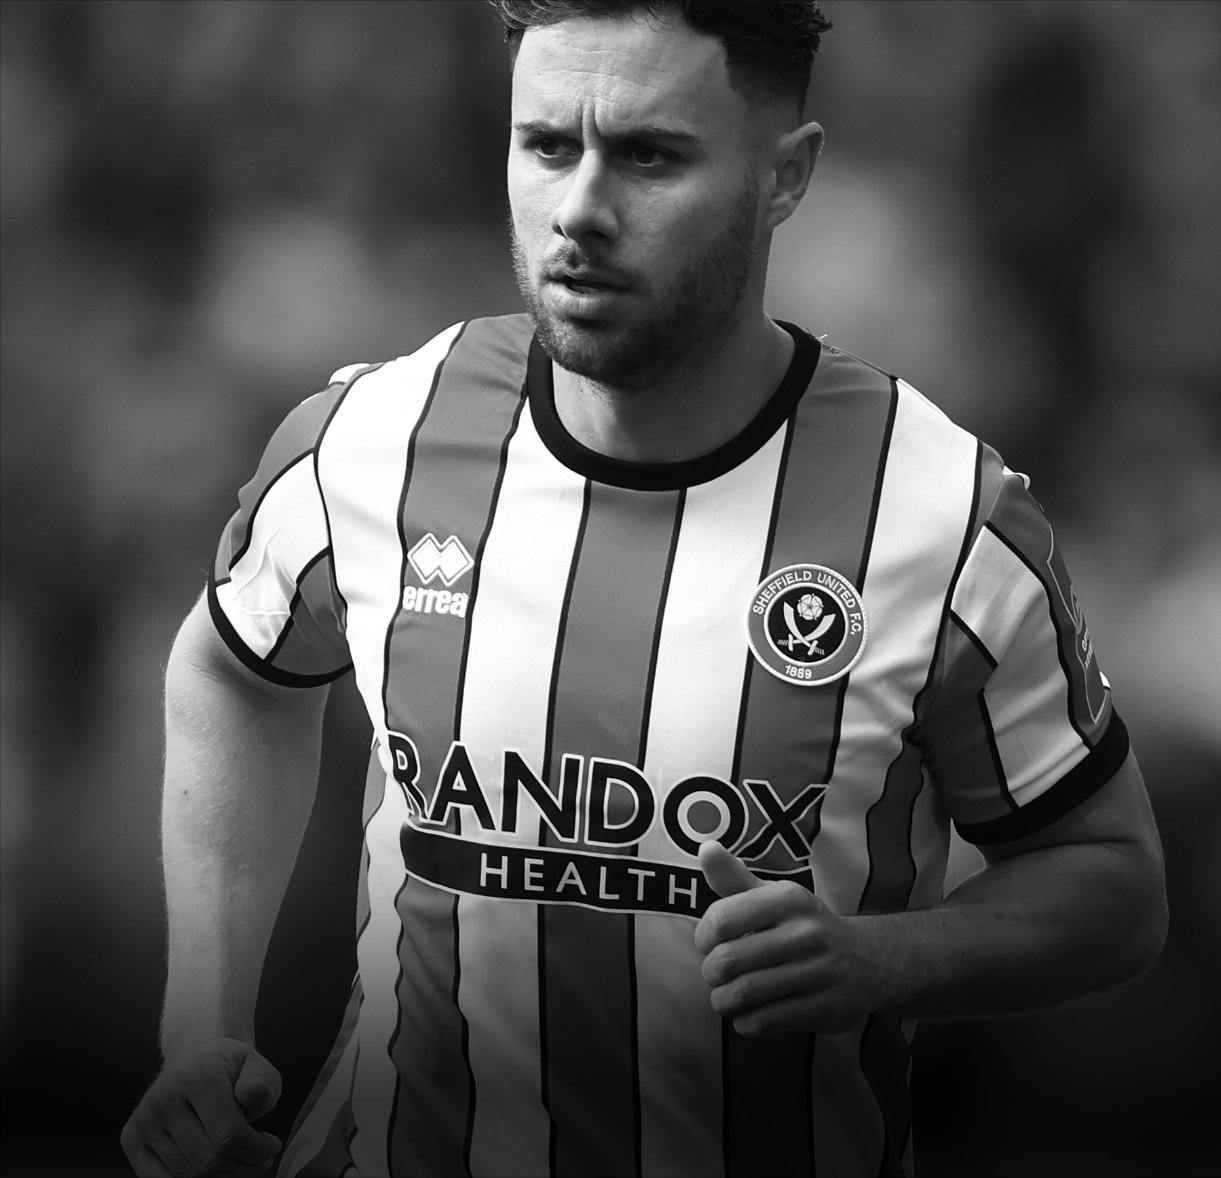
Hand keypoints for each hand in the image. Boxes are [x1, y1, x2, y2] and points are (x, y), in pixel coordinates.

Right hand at [121, 1038, 281, 1176]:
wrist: (195, 1058)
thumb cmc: (230, 1070)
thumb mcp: (256, 1065)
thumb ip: (262, 1082)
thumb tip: (252, 1094)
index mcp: (198, 1075)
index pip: (229, 1136)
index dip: (257, 1151)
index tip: (271, 1146)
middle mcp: (164, 1097)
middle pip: (208, 1161)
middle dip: (242, 1170)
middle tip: (259, 1162)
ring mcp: (144, 1120)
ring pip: (187, 1176)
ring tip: (239, 1161)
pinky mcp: (131, 1138)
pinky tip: (213, 1169)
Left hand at [694, 841, 880, 1035]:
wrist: (867, 961)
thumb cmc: (802, 926)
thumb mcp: (773, 896)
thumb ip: (734, 877)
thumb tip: (705, 848)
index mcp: (789, 899)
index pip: (722, 918)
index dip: (703, 936)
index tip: (709, 943)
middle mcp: (806, 933)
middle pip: (727, 961)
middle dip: (710, 972)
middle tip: (716, 974)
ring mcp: (818, 973)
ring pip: (743, 994)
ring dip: (723, 1000)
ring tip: (726, 996)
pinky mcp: (823, 1009)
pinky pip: (763, 1022)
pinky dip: (744, 1022)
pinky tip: (748, 1013)